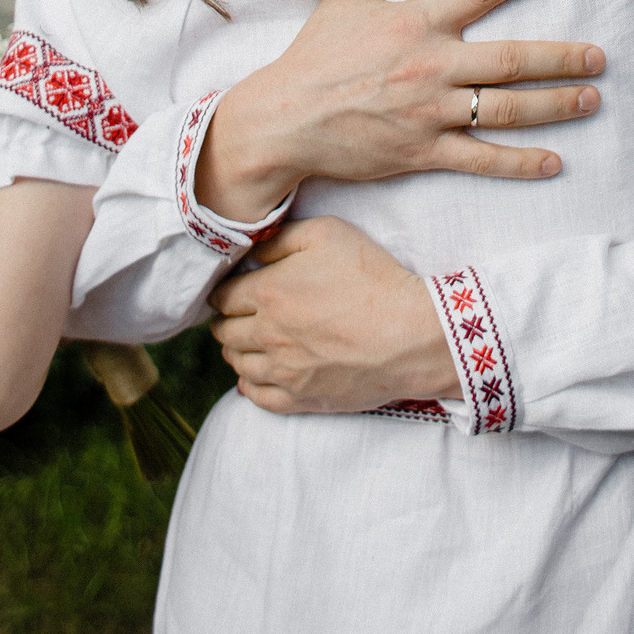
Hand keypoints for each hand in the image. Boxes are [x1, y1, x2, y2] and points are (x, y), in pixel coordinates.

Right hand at [196, 0, 605, 222]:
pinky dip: (521, 162)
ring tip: (590, 100)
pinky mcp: (424, 152)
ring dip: (555, 105)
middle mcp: (432, 65)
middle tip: (599, 57)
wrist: (283, 119)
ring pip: (508, 109)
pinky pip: (482, 158)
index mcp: (417, 21)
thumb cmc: (314, 58)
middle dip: (562, 58)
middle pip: (513, 58)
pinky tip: (554, 161)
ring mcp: (431, 112)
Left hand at [210, 218, 459, 414]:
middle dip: (226, 320)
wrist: (410, 334)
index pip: (223, 296)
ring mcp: (283, 372)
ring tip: (246, 342)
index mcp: (268, 292)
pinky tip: (255, 376)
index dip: (223, 291)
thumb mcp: (327, 234)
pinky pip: (258, 397)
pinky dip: (249, 385)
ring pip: (237, 365)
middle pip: (225, 332)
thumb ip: (281, 238)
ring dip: (236, 351)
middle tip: (236, 314)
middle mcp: (267, 335)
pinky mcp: (301, 399)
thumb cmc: (372, 277)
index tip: (230, 289)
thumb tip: (253, 253)